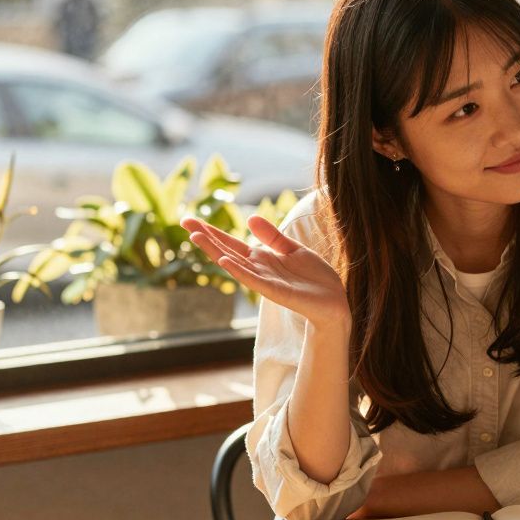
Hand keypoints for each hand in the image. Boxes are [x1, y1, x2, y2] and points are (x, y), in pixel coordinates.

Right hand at [182, 215, 349, 328]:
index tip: (190, 219)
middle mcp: (259, 269)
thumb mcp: (293, 249)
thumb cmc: (315, 278)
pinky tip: (225, 262)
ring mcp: (265, 281)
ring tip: (196, 236)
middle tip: (185, 221)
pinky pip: (253, 280)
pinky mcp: (276, 291)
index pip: (232, 243)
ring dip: (216, 251)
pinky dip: (239, 271)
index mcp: (262, 258)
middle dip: (207, 237)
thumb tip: (250, 218)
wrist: (335, 301)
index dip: (213, 231)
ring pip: (235, 264)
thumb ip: (272, 236)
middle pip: (227, 250)